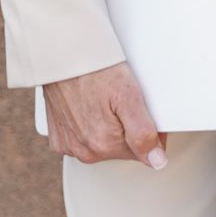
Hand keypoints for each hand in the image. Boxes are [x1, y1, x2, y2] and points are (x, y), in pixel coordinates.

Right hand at [41, 60, 168, 168]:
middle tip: (117, 101)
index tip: (138, 110)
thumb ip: (144, 133)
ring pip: (101, 144)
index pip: (141, 150)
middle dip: (124, 128)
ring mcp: (69, 145)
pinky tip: (87, 107)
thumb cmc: (94, 69)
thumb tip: (157, 161)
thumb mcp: (128, 95)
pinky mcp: (58, 138)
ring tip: (101, 101)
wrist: (63, 55)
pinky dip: (86, 126)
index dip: (145, 129)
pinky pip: (80, 140)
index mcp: (104, 144)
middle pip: (120, 149)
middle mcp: (84, 151)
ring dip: (105, 127)